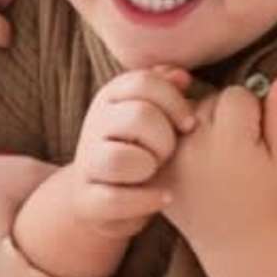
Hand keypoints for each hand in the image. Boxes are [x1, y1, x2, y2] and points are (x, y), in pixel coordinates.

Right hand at [56, 65, 191, 235]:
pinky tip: (165, 197)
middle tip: (168, 153)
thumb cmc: (140, 146)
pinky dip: (146, 200)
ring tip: (156, 173)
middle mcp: (95, 124)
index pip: (144, 82)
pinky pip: (115, 199)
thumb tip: (183, 76)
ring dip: (148, 167)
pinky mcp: (86, 199)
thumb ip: (166, 90)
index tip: (190, 125)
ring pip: (119, 158)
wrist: (100, 194)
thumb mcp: (153, 113)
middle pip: (138, 116)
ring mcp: (87, 163)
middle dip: (164, 138)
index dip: (174, 102)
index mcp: (111, 96)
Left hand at [163, 75, 276, 251]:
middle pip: (208, 99)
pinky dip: (175, 137)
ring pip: (184, 111)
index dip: (252, 114)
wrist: (234, 239)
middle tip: (233, 153)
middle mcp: (193, 145)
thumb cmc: (265, 195)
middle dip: (223, 117)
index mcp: (229, 141)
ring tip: (213, 159)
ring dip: (197, 124)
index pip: (238, 94)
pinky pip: (163, 130)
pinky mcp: (154, 166)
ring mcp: (169, 157)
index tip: (254, 143)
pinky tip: (191, 160)